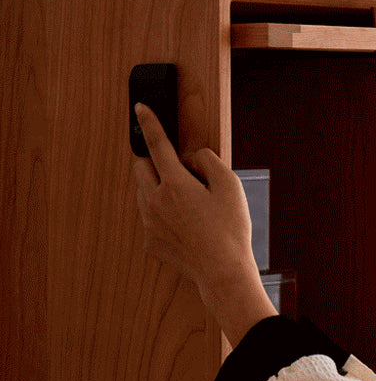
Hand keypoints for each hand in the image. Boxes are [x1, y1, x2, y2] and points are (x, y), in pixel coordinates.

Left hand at [132, 103, 276, 345]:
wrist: (222, 271)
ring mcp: (149, 223)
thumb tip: (193, 158)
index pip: (157, 144)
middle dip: (155, 161)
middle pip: (141, 167)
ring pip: (143, 193)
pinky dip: (162, 213)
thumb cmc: (230, 229)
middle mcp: (155, 201)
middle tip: (180, 170)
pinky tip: (187, 225)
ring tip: (189, 203)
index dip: (149, 123)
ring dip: (158, 187)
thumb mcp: (230, 186)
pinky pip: (150, 217)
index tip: (140, 108)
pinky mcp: (150, 242)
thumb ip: (209, 161)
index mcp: (174, 184)